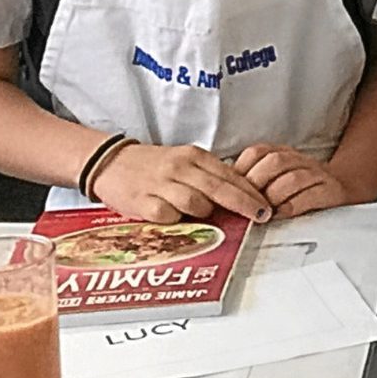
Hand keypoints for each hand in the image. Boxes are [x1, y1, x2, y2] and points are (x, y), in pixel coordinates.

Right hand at [91, 141, 272, 222]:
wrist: (111, 162)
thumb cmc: (153, 166)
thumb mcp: (184, 163)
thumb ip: (209, 177)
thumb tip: (240, 197)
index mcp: (193, 156)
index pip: (229, 174)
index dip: (250, 192)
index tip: (265, 205)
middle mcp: (179, 168)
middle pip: (219, 188)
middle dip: (244, 204)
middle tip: (260, 216)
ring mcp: (161, 184)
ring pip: (196, 203)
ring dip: (207, 214)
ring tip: (207, 217)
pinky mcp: (143, 201)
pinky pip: (168, 216)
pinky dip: (177, 221)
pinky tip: (177, 220)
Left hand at [235, 143, 352, 218]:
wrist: (344, 187)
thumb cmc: (300, 189)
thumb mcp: (275, 179)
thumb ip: (252, 183)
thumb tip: (220, 197)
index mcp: (281, 153)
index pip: (257, 153)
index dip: (241, 171)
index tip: (229, 192)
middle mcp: (299, 160)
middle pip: (274, 162)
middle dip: (256, 185)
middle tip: (244, 205)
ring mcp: (316, 174)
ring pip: (292, 178)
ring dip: (273, 196)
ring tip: (262, 213)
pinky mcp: (331, 190)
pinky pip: (311, 195)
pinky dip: (293, 206)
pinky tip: (281, 216)